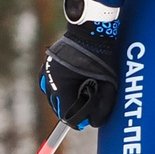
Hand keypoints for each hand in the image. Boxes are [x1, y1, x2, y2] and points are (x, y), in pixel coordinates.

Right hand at [42, 13, 123, 131]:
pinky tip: (71, 86)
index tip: (88, 120)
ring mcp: (46, 72)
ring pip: (53, 98)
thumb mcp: (109, 85)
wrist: (91, 30)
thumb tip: (94, 123)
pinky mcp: (46, 65)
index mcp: (62, 86)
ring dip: (65, 100)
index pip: (67, 116)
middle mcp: (50, 80)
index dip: (79, 121)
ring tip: (81, 94)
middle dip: (73, 110)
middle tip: (88, 105)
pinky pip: (49, 86)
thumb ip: (103, 107)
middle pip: (58, 108)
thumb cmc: (102, 56)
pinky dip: (59, 90)